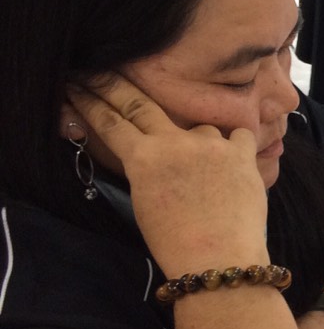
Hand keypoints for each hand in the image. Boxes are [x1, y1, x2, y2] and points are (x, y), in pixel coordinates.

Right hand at [67, 76, 269, 276]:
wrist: (219, 258)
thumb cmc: (175, 242)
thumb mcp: (144, 203)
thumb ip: (145, 170)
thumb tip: (147, 152)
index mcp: (143, 159)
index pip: (110, 121)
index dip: (90, 101)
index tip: (76, 83)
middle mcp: (174, 142)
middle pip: (139, 103)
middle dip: (115, 85)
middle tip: (101, 70)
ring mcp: (210, 143)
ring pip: (200, 128)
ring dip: (199, 143)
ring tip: (207, 176)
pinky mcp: (242, 152)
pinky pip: (237, 136)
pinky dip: (234, 147)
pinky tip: (235, 164)